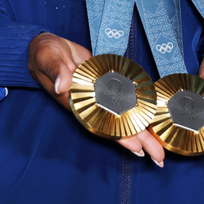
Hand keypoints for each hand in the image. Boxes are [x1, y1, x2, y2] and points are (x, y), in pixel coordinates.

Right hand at [28, 33, 166, 165]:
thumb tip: (62, 86)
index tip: (137, 148)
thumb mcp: (47, 58)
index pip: (102, 123)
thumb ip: (56, 71)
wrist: (46, 46)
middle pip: (118, 125)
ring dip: (142, 129)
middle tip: (159, 157)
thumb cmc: (44, 54)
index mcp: (77, 102)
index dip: (120, 135)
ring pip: (124, 114)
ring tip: (160, 147)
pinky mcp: (105, 83)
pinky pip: (124, 99)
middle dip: (139, 140)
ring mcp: (99, 94)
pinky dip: (138, 107)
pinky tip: (151, 117)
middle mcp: (90, 103)